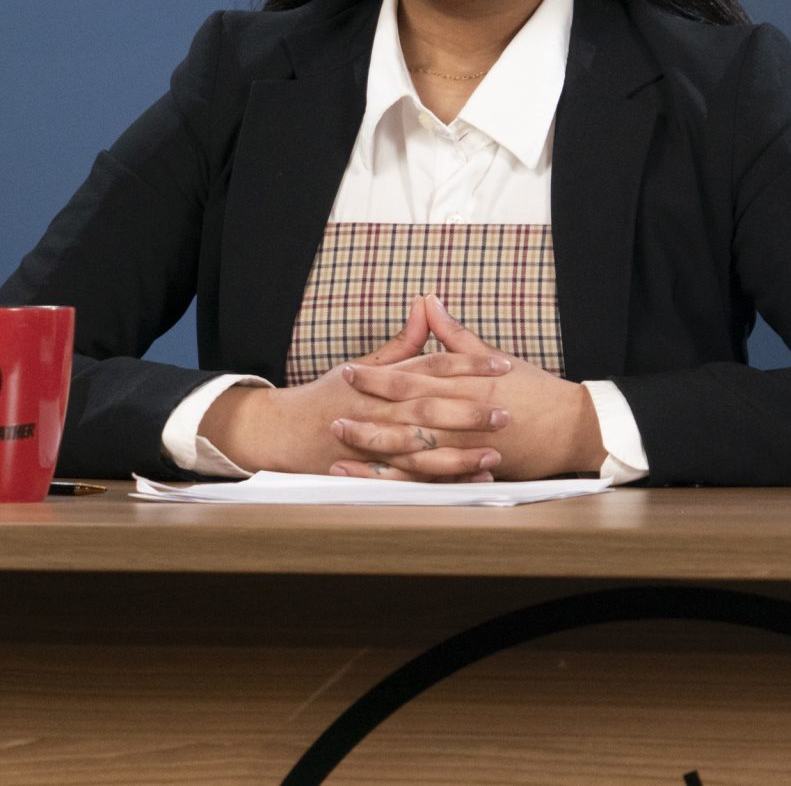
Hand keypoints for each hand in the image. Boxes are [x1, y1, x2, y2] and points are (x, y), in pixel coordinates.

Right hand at [199, 298, 500, 479]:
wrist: (283, 430)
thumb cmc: (329, 394)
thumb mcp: (365, 363)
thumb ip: (403, 342)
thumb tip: (428, 305)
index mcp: (381, 380)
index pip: (432, 367)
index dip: (469, 364)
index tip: (503, 363)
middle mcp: (378, 411)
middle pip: (430, 409)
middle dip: (469, 411)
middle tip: (507, 411)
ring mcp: (373, 445)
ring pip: (421, 450)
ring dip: (460, 453)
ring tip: (495, 452)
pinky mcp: (370, 472)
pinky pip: (409, 480)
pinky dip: (439, 483)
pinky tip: (468, 483)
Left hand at [329, 297, 606, 481]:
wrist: (573, 426)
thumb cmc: (535, 390)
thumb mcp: (495, 357)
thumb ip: (456, 334)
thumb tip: (428, 301)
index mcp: (466, 383)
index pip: (414, 376)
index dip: (379, 375)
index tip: (350, 371)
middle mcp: (463, 414)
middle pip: (407, 414)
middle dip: (368, 412)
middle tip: (334, 410)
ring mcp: (467, 445)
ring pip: (413, 448)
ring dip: (376, 446)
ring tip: (343, 444)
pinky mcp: (473, 468)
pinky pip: (429, 478)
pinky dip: (399, 478)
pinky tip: (372, 478)